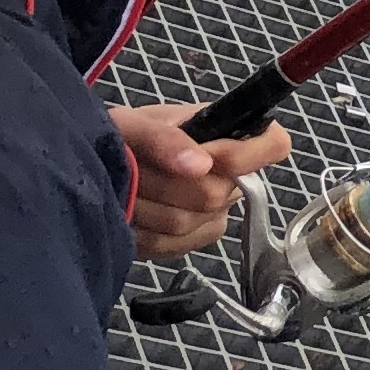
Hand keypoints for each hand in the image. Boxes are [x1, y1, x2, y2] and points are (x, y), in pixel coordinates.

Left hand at [111, 103, 292, 259]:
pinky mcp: (194, 238)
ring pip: (187, 221)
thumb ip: (165, 138)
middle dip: (165, 182)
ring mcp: (214, 210)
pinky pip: (174, 244)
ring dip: (144, 205)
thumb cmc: (118, 138)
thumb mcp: (134, 125)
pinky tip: (130, 214)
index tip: (202, 155)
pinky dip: (141, 230)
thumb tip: (202, 165)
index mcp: (227, 133)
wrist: (95, 169)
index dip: (245, 155)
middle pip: (216, 194)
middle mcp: (228, 174)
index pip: (273, 145)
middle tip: (134, 167)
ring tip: (125, 188)